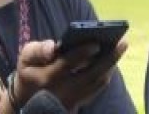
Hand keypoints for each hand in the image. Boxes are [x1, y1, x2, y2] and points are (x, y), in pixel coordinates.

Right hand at [12, 38, 128, 112]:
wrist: (27, 100)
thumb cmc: (29, 72)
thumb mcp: (26, 59)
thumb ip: (37, 50)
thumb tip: (53, 48)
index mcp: (47, 77)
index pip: (67, 64)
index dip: (82, 53)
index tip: (96, 43)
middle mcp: (63, 91)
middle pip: (91, 75)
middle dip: (108, 59)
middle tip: (122, 43)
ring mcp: (73, 100)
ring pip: (97, 84)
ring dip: (110, 66)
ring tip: (120, 48)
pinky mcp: (79, 104)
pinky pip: (97, 89)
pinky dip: (106, 74)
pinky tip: (112, 61)